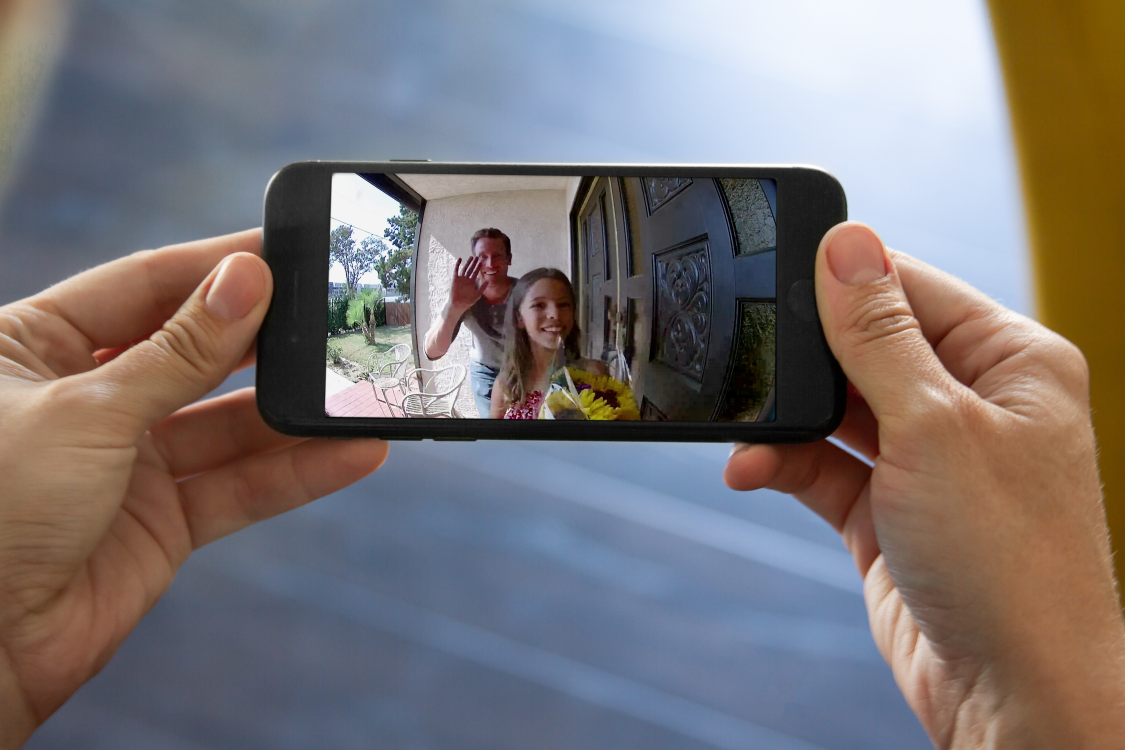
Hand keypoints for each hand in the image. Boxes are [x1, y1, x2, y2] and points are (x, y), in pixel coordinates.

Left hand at [0, 229, 387, 747]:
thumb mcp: (86, 410)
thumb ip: (178, 351)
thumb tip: (245, 281)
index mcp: (34, 345)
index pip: (143, 284)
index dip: (215, 267)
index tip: (283, 250)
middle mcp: (84, 397)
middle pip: (194, 352)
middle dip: (264, 338)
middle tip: (333, 316)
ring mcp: (126, 460)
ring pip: (226, 424)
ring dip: (293, 413)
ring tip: (356, 389)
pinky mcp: (162, 521)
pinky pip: (239, 487)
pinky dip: (295, 473)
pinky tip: (348, 452)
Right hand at [449, 256, 482, 311]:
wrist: (458, 304)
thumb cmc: (467, 301)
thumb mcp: (477, 294)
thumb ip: (482, 287)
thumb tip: (488, 280)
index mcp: (471, 282)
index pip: (476, 272)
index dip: (478, 267)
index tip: (482, 261)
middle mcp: (466, 279)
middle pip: (470, 269)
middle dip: (474, 263)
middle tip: (477, 257)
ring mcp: (460, 278)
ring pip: (464, 268)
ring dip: (467, 263)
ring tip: (471, 257)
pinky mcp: (455, 278)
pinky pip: (456, 270)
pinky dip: (457, 264)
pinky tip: (460, 259)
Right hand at [725, 223, 1124, 747]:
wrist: (1011, 694)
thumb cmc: (1007, 561)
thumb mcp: (934, 426)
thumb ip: (878, 335)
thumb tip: (846, 242)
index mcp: (1010, 362)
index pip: (913, 287)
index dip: (844, 278)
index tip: (775, 269)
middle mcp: (970, 404)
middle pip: (864, 347)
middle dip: (804, 358)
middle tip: (747, 356)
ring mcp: (925, 459)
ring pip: (835, 410)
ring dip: (785, 420)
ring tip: (742, 429)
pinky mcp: (886, 509)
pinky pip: (821, 466)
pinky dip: (782, 464)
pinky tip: (750, 468)